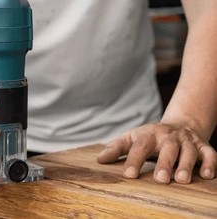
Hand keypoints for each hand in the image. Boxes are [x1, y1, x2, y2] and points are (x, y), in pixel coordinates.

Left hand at [97, 123, 216, 183]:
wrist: (180, 124)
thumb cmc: (150, 137)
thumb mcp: (131, 138)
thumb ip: (115, 148)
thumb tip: (99, 160)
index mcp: (149, 134)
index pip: (140, 146)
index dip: (133, 160)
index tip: (128, 175)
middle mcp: (169, 137)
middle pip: (167, 149)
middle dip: (164, 164)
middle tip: (160, 180)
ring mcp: (187, 141)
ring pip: (188, 152)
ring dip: (186, 165)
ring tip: (181, 180)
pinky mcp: (203, 146)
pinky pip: (209, 154)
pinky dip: (210, 164)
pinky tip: (207, 175)